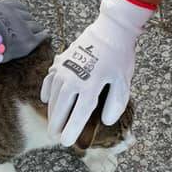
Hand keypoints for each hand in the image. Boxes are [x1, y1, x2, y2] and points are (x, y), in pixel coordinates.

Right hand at [0, 0, 48, 62]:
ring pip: (35, 26)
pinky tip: (43, 36)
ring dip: (32, 31)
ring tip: (28, 35)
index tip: (13, 20)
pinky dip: (42, 36)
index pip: (19, 6)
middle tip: (20, 31)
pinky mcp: (29, 41)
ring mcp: (25, 27)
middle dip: (24, 23)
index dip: (17, 14)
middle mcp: (18, 13)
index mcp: (7, 4)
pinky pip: (42, 36)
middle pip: (28, 17)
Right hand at [41, 0, 154, 146]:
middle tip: (54, 136)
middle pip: (61, 108)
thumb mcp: (123, 82)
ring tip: (52, 123)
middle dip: (56, 124)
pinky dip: (47, 91)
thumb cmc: (119, 57)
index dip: (71, 130)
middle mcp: (73, 79)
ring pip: (54, 96)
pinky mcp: (60, 61)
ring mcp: (64, 69)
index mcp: (90, 87)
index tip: (66, 142)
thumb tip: (106, 121)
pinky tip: (47, 100)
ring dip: (52, 111)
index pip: (77, 115)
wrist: (110, 30)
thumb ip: (115, 104)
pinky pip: (49, 80)